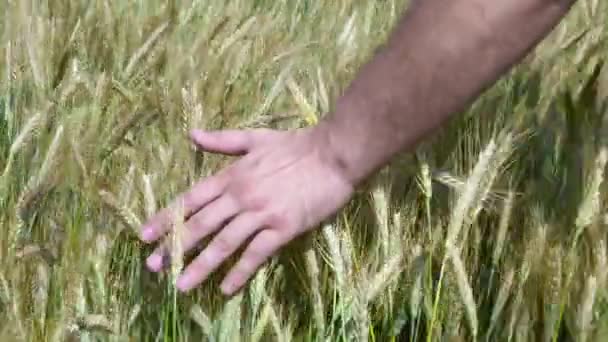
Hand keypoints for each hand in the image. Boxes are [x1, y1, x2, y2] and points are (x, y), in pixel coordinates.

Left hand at [139, 125, 354, 294]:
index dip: (166, 218)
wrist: (333, 153)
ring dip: (201, 266)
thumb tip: (191, 134)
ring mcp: (261, 213)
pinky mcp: (283, 227)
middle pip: (201, 224)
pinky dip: (240, 272)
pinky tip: (226, 288)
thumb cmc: (296, 145)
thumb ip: (222, 140)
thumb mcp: (255, 138)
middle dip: (175, 247)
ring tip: (182, 285)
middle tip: (153, 267)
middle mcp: (241, 195)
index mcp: (231, 175)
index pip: (191, 200)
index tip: (144, 236)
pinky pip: (256, 254)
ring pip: (224, 243)